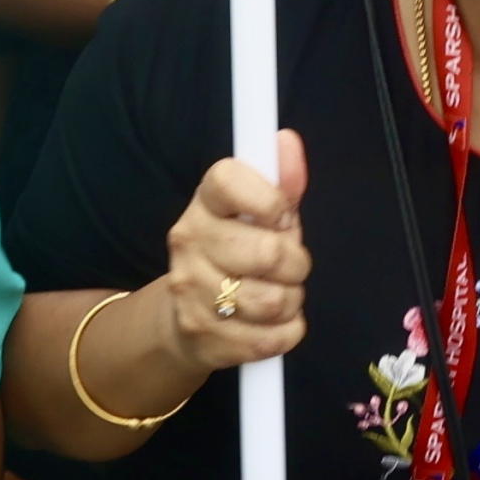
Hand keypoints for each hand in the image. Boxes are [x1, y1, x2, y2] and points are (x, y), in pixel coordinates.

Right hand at [154, 132, 308, 379]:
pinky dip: (287, 332)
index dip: (269, 198)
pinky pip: (272, 338)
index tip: (280, 213)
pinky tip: (273, 323)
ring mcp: (190, 290)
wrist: (183, 317)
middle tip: (288, 264)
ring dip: (291, 300)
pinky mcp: (201, 335)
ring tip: (279, 293)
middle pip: (268, 253)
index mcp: (204, 202)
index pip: (228, 179)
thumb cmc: (236, 254)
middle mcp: (188, 241)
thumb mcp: (259, 214)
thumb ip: (280, 181)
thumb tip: (287, 140)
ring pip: (273, 301)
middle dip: (296, 262)